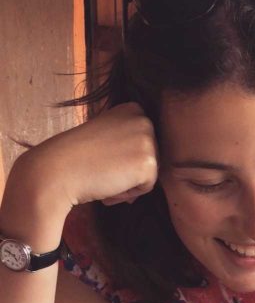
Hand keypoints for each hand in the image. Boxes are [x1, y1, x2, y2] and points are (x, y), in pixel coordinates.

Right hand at [15, 103, 157, 212]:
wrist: (57, 169)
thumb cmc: (76, 155)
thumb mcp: (105, 133)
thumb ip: (126, 139)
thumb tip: (143, 158)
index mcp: (133, 109)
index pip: (144, 144)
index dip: (123, 157)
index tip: (102, 154)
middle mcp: (144, 120)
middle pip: (150, 158)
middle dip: (127, 171)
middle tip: (101, 167)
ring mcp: (148, 141)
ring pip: (148, 174)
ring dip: (127, 183)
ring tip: (103, 175)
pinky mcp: (148, 164)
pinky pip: (147, 187)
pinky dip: (129, 193)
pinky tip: (108, 184)